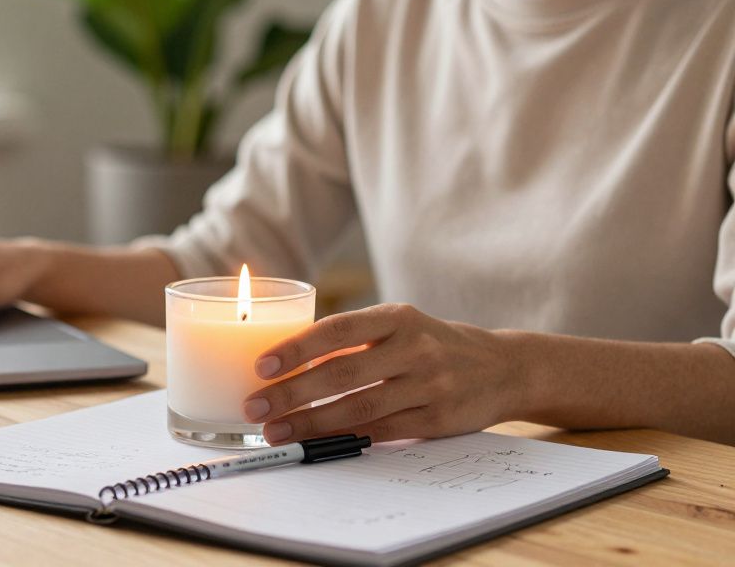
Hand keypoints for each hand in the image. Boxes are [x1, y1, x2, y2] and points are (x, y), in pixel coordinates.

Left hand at [242, 303, 521, 443]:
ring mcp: (430, 384)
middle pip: (342, 373)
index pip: (338, 330)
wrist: (504, 368)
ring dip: (311, 423)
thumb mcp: (400, 326)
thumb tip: (287, 360)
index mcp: (397, 317)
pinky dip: (346, 438)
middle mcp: (415, 348)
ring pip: (359, 407)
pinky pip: (383, 431)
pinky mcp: (439, 419)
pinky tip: (316, 443)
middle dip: (292, 393)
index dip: (297, 348)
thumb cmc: (433, 345)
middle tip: (256, 406)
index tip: (262, 366)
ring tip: (276, 432)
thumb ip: (354, 340)